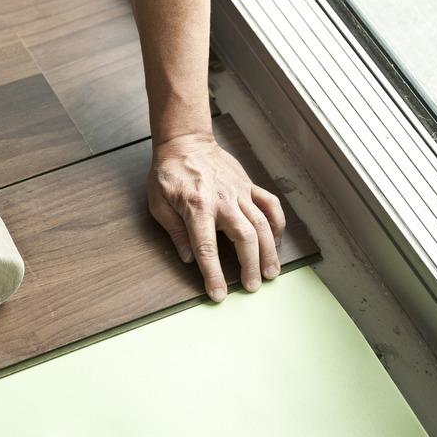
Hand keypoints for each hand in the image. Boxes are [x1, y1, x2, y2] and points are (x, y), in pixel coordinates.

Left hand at [148, 134, 285, 301]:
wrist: (186, 142)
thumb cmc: (169, 173)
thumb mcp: (159, 203)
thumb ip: (174, 232)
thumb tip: (189, 258)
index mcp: (197, 206)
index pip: (206, 248)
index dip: (213, 274)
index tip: (219, 294)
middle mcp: (223, 200)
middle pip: (244, 237)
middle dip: (251, 265)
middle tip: (253, 287)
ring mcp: (239, 191)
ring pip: (262, 224)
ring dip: (269, 251)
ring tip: (272, 272)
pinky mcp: (248, 185)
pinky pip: (270, 204)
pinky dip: (277, 222)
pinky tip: (277, 240)